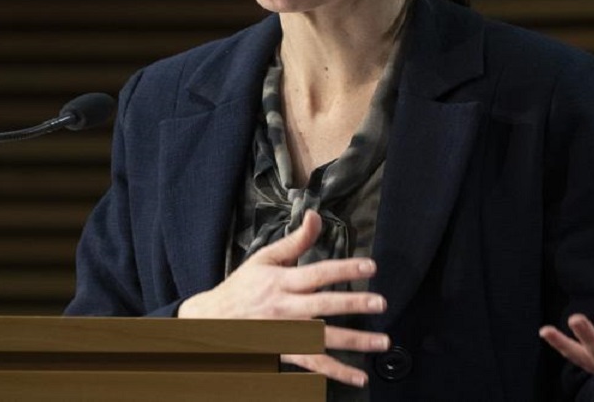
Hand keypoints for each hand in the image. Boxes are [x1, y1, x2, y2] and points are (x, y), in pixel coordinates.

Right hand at [178, 210, 389, 386]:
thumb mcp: (264, 258)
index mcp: (280, 281)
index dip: (344, 269)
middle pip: (323, 305)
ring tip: (382, 341)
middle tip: (380, 302)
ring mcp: (285, 333)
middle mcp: (284, 308)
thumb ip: (295, 240)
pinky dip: (337, 372)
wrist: (211, 321)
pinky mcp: (286, 352)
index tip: (370, 267)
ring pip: (323, 338)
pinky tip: (359, 377)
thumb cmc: (241, 286)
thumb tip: (317, 215)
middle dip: (353, 304)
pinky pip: (314, 364)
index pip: (317, 273)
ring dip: (354, 342)